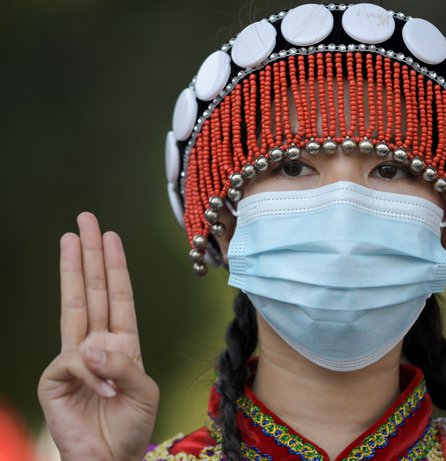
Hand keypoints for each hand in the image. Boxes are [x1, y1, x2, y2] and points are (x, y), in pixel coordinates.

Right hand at [38, 212, 158, 460]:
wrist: (112, 460)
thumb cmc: (132, 427)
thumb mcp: (144, 391)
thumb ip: (123, 366)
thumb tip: (91, 348)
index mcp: (123, 344)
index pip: (119, 297)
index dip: (116, 267)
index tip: (113, 237)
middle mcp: (98, 344)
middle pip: (93, 290)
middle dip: (90, 254)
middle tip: (87, 219)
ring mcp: (75, 359)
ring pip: (74, 306)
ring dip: (73, 270)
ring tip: (71, 238)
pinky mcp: (56, 379)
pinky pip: (75, 362)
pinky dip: (93, 374)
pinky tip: (104, 389)